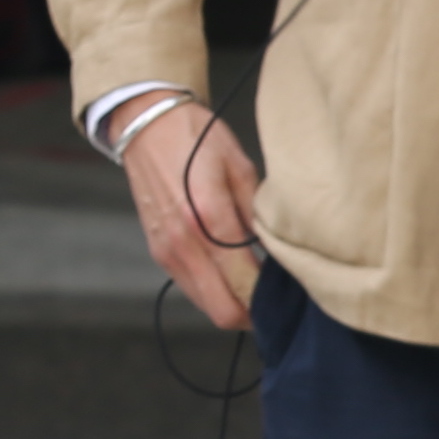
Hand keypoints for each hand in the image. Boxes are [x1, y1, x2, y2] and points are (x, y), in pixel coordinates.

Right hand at [114, 94, 263, 331]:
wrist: (148, 124)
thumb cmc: (198, 140)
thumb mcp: (240, 168)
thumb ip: (258, 215)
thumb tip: (281, 252)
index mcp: (208, 219)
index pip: (244, 284)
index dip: (270, 298)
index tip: (291, 294)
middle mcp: (183, 243)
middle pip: (223, 311)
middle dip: (253, 313)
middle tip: (277, 300)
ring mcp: (167, 251)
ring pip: (206, 305)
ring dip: (232, 303)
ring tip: (257, 286)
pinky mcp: (158, 252)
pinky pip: (191, 288)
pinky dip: (214, 291)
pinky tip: (232, 272)